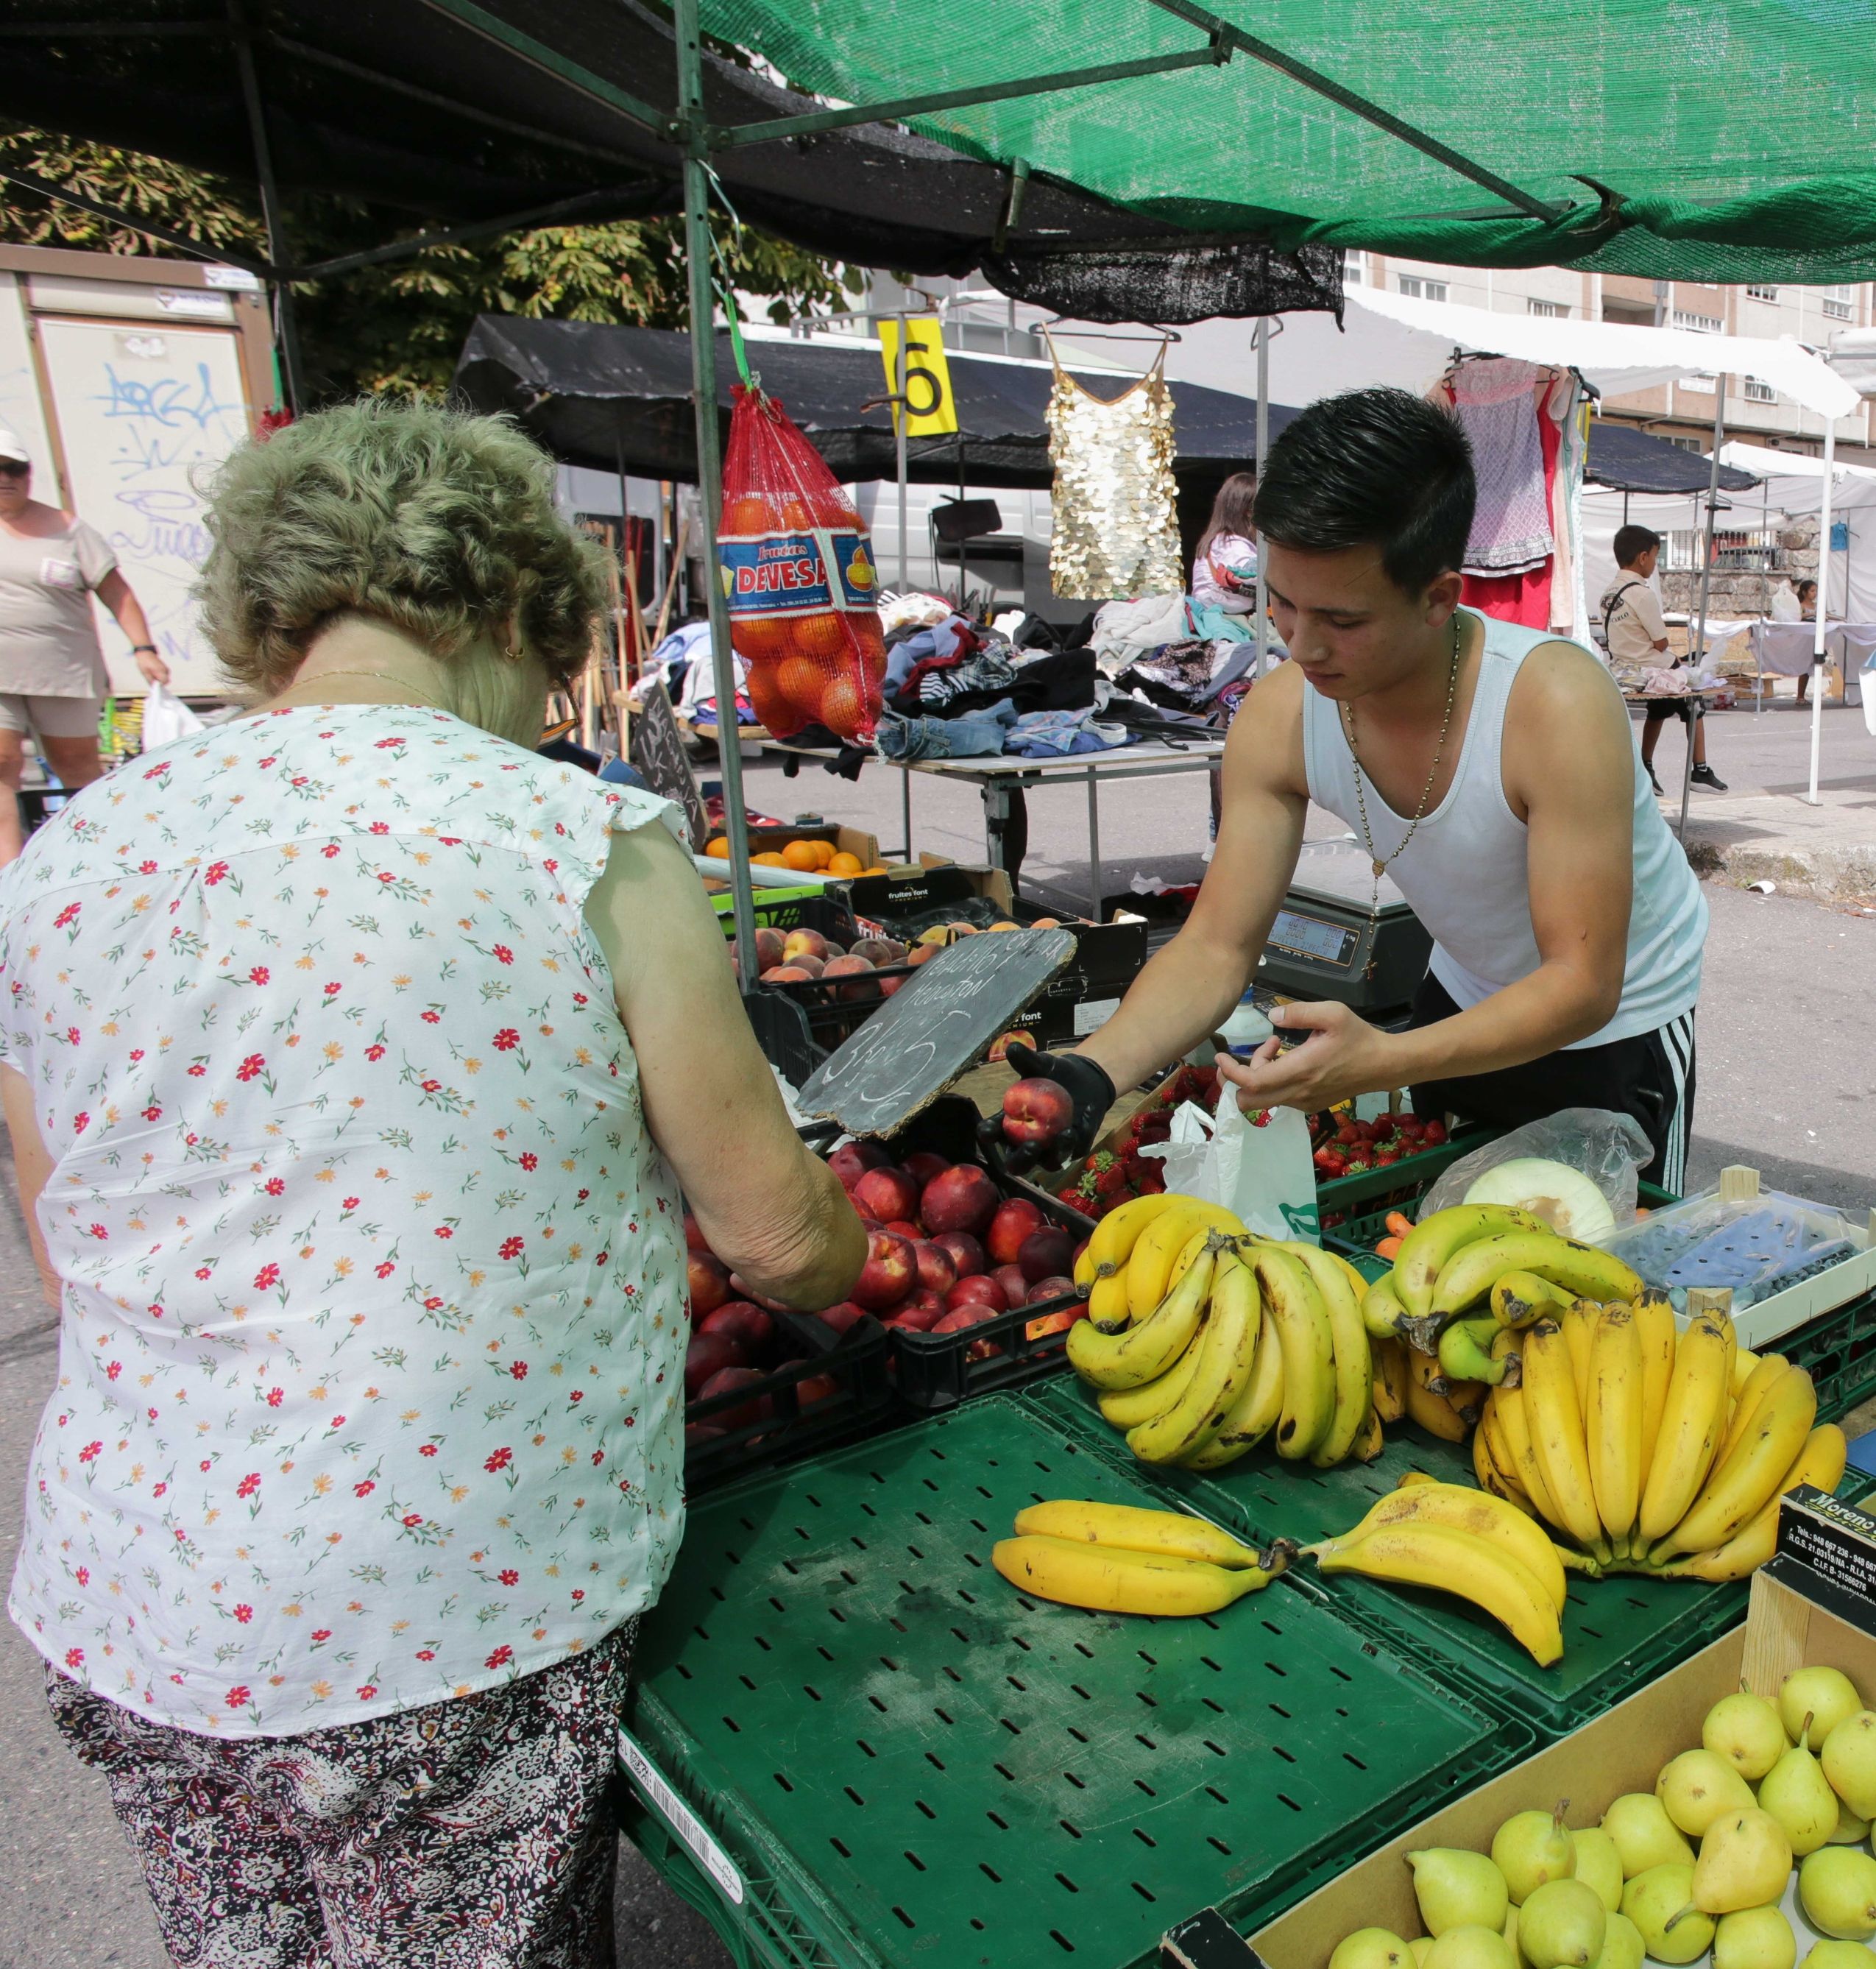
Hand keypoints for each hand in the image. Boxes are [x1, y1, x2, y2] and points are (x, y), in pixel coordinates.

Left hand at [134, 646, 170, 686]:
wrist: (145, 652)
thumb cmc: (144, 662)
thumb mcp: (144, 672)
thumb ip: (150, 680)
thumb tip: (153, 686)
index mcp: (160, 670)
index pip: (165, 682)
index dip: (160, 685)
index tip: (154, 684)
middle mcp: (165, 669)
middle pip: (166, 680)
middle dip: (160, 682)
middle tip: (152, 679)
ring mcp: (166, 668)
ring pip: (165, 678)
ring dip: (159, 678)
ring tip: (152, 674)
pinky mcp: (165, 667)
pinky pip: (164, 674)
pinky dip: (160, 675)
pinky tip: (153, 672)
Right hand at [993, 1041, 1116, 1172]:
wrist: (1084, 1080)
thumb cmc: (1053, 1074)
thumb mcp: (1041, 1065)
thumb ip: (1026, 1060)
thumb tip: (1012, 1047)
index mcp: (1009, 1125)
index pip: (992, 1133)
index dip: (987, 1133)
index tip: (987, 1130)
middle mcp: (1025, 1143)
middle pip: (1016, 1164)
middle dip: (1022, 1159)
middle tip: (1030, 1145)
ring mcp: (1050, 1150)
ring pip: (1048, 1163)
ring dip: (1057, 1151)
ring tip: (1066, 1133)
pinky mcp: (1074, 1149)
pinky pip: (1076, 1148)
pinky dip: (1081, 1133)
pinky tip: (1085, 1113)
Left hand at [1215, 1000, 1394, 1115]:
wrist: (1383, 1065)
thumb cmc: (1358, 1037)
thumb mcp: (1332, 1013)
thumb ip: (1299, 1012)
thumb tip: (1271, 1018)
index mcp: (1301, 1070)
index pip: (1253, 1082)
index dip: (1231, 1072)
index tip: (1221, 1056)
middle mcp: (1298, 1092)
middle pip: (1249, 1101)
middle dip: (1236, 1081)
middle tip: (1239, 1058)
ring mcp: (1303, 1103)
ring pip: (1262, 1099)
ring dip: (1258, 1075)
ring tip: (1275, 1047)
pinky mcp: (1309, 1105)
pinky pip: (1278, 1099)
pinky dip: (1271, 1082)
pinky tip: (1286, 1060)